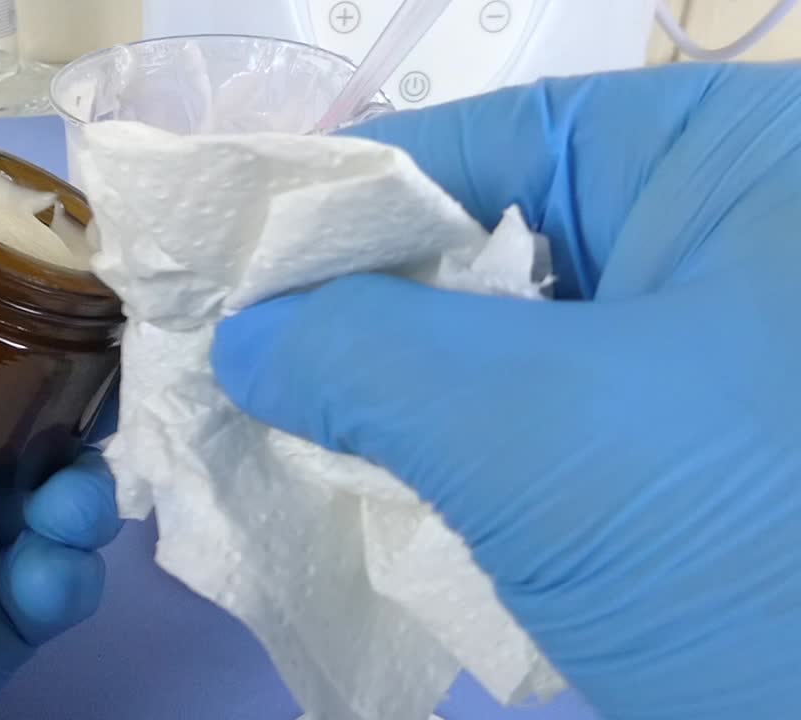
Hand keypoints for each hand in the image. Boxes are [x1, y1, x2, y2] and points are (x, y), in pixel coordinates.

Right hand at [212, 62, 800, 718]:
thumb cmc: (751, 550)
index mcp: (721, 163)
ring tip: (273, 424)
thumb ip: (365, 356)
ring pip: (499, 341)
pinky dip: (448, 451)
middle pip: (482, 240)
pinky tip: (363, 479)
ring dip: (392, 394)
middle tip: (233, 360)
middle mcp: (717, 236)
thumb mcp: (538, 429)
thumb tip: (243, 339)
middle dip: (354, 311)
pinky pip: (533, 419)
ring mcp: (706, 351)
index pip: (480, 143)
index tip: (222, 271)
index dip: (334, 200)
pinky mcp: (681, 450)